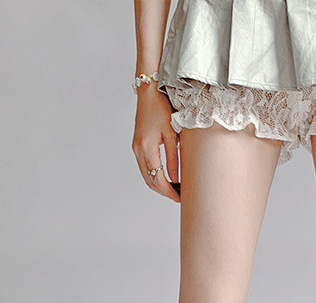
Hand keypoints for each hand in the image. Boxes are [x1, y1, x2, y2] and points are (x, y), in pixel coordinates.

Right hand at [132, 87, 180, 202]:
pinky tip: (167, 177)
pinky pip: (145, 168)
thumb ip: (174, 158)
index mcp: (147, 148)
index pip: (157, 178)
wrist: (148, 92)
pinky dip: (154, 176)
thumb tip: (176, 179)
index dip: (169, 191)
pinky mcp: (137, 146)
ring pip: (146, 176)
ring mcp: (136, 148)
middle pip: (150, 181)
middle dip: (164, 192)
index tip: (180, 198)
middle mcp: (138, 150)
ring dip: (159, 185)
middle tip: (179, 196)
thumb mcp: (172, 133)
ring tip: (175, 189)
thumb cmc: (161, 108)